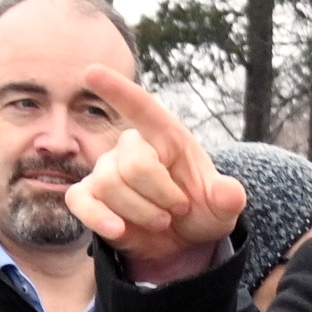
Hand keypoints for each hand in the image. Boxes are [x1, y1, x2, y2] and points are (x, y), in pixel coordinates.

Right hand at [62, 63, 244, 283]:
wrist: (179, 240)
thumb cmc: (198, 209)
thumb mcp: (221, 206)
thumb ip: (227, 198)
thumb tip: (230, 194)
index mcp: (165, 136)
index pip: (140, 106)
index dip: (117, 89)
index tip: (92, 71)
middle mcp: (130, 147)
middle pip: (134, 165)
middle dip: (162, 195)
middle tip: (178, 208)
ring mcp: (105, 170)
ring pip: (111, 186)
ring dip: (144, 213)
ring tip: (161, 220)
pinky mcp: (88, 196)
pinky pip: (81, 201)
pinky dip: (99, 218)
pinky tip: (118, 230)